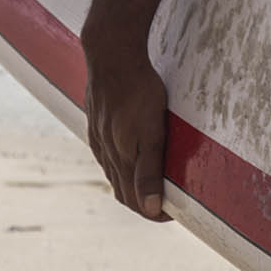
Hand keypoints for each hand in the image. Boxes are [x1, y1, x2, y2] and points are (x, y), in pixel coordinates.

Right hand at [83, 41, 170, 220]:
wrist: (111, 55)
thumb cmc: (137, 92)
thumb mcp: (151, 133)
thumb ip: (149, 171)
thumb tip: (150, 208)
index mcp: (120, 159)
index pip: (134, 200)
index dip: (153, 212)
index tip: (173, 214)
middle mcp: (106, 153)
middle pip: (124, 191)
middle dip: (144, 203)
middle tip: (167, 204)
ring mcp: (99, 137)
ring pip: (114, 174)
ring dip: (132, 186)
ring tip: (152, 186)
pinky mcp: (97, 123)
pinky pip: (107, 155)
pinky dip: (121, 166)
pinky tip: (129, 159)